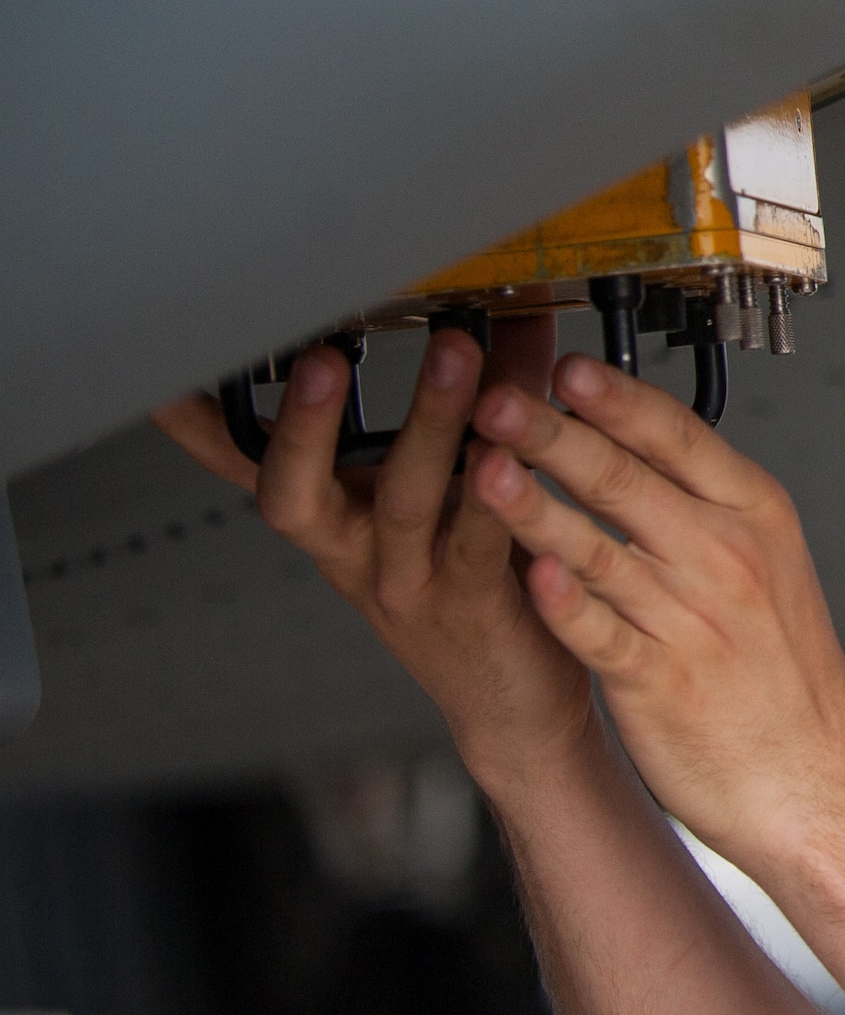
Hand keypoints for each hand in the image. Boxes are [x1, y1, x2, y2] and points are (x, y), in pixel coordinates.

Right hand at [152, 318, 595, 790]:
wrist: (512, 705)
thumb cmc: (475, 588)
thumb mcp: (441, 497)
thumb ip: (467, 409)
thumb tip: (504, 309)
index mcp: (334, 520)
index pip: (251, 468)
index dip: (199, 427)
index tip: (162, 371)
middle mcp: (354, 553)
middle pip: (295, 493)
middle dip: (304, 423)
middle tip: (321, 356)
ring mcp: (409, 584)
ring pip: (403, 503)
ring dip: (427, 423)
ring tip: (455, 353)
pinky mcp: (476, 606)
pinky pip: (480, 545)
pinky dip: (496, 495)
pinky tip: (513, 446)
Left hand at [464, 352, 844, 864]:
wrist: (811, 780)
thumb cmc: (784, 675)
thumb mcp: (769, 561)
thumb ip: (706, 504)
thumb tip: (639, 441)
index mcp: (753, 515)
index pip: (677, 435)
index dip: (616, 398)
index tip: (565, 365)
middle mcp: (724, 558)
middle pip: (627, 479)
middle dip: (555, 433)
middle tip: (498, 398)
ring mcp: (691, 620)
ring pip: (600, 549)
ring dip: (535, 507)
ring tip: (482, 470)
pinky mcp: (659, 683)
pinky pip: (603, 634)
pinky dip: (565, 605)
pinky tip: (529, 577)